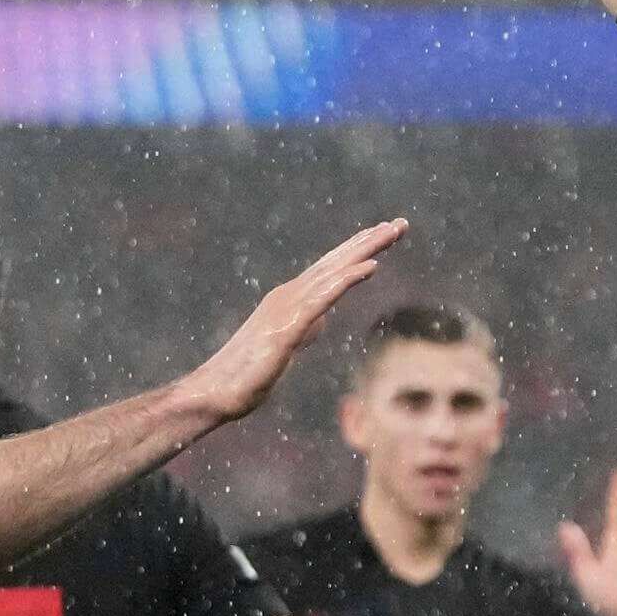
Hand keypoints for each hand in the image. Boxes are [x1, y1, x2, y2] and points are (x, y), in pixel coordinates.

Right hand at [183, 219, 403, 425]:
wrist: (215, 392)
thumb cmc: (247, 374)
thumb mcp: (286, 346)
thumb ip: (304, 329)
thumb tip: (321, 320)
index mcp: (290, 299)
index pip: (330, 269)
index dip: (358, 250)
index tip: (384, 233)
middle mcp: (289, 295)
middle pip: (336, 262)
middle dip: (369, 241)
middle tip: (401, 223)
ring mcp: (288, 309)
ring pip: (334, 272)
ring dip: (365, 250)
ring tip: (393, 232)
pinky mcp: (288, 328)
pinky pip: (323, 299)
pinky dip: (348, 280)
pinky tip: (372, 266)